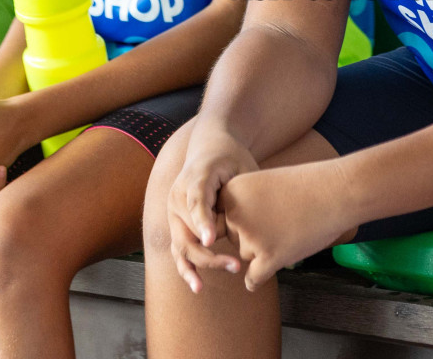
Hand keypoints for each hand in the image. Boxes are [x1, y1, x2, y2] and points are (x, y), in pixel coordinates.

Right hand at [166, 125, 259, 291]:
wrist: (208, 146)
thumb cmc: (231, 157)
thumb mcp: (242, 167)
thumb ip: (244, 192)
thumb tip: (258, 220)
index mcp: (195, 177)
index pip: (196, 202)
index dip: (202, 221)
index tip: (210, 241)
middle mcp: (178, 196)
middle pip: (188, 232)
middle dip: (208, 253)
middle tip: (236, 266)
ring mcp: (173, 211)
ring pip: (180, 245)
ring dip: (195, 265)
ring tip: (208, 284)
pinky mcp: (176, 223)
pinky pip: (178, 248)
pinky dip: (185, 267)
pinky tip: (198, 285)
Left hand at [220, 162, 357, 291]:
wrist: (336, 192)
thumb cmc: (305, 186)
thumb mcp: (264, 184)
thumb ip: (243, 205)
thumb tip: (227, 233)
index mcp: (231, 193)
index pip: (224, 216)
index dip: (244, 216)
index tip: (263, 209)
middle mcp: (235, 216)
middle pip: (233, 238)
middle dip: (252, 235)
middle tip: (280, 221)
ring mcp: (251, 239)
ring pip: (246, 256)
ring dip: (263, 251)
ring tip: (289, 231)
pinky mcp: (268, 259)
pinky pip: (252, 278)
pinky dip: (256, 279)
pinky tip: (264, 274)